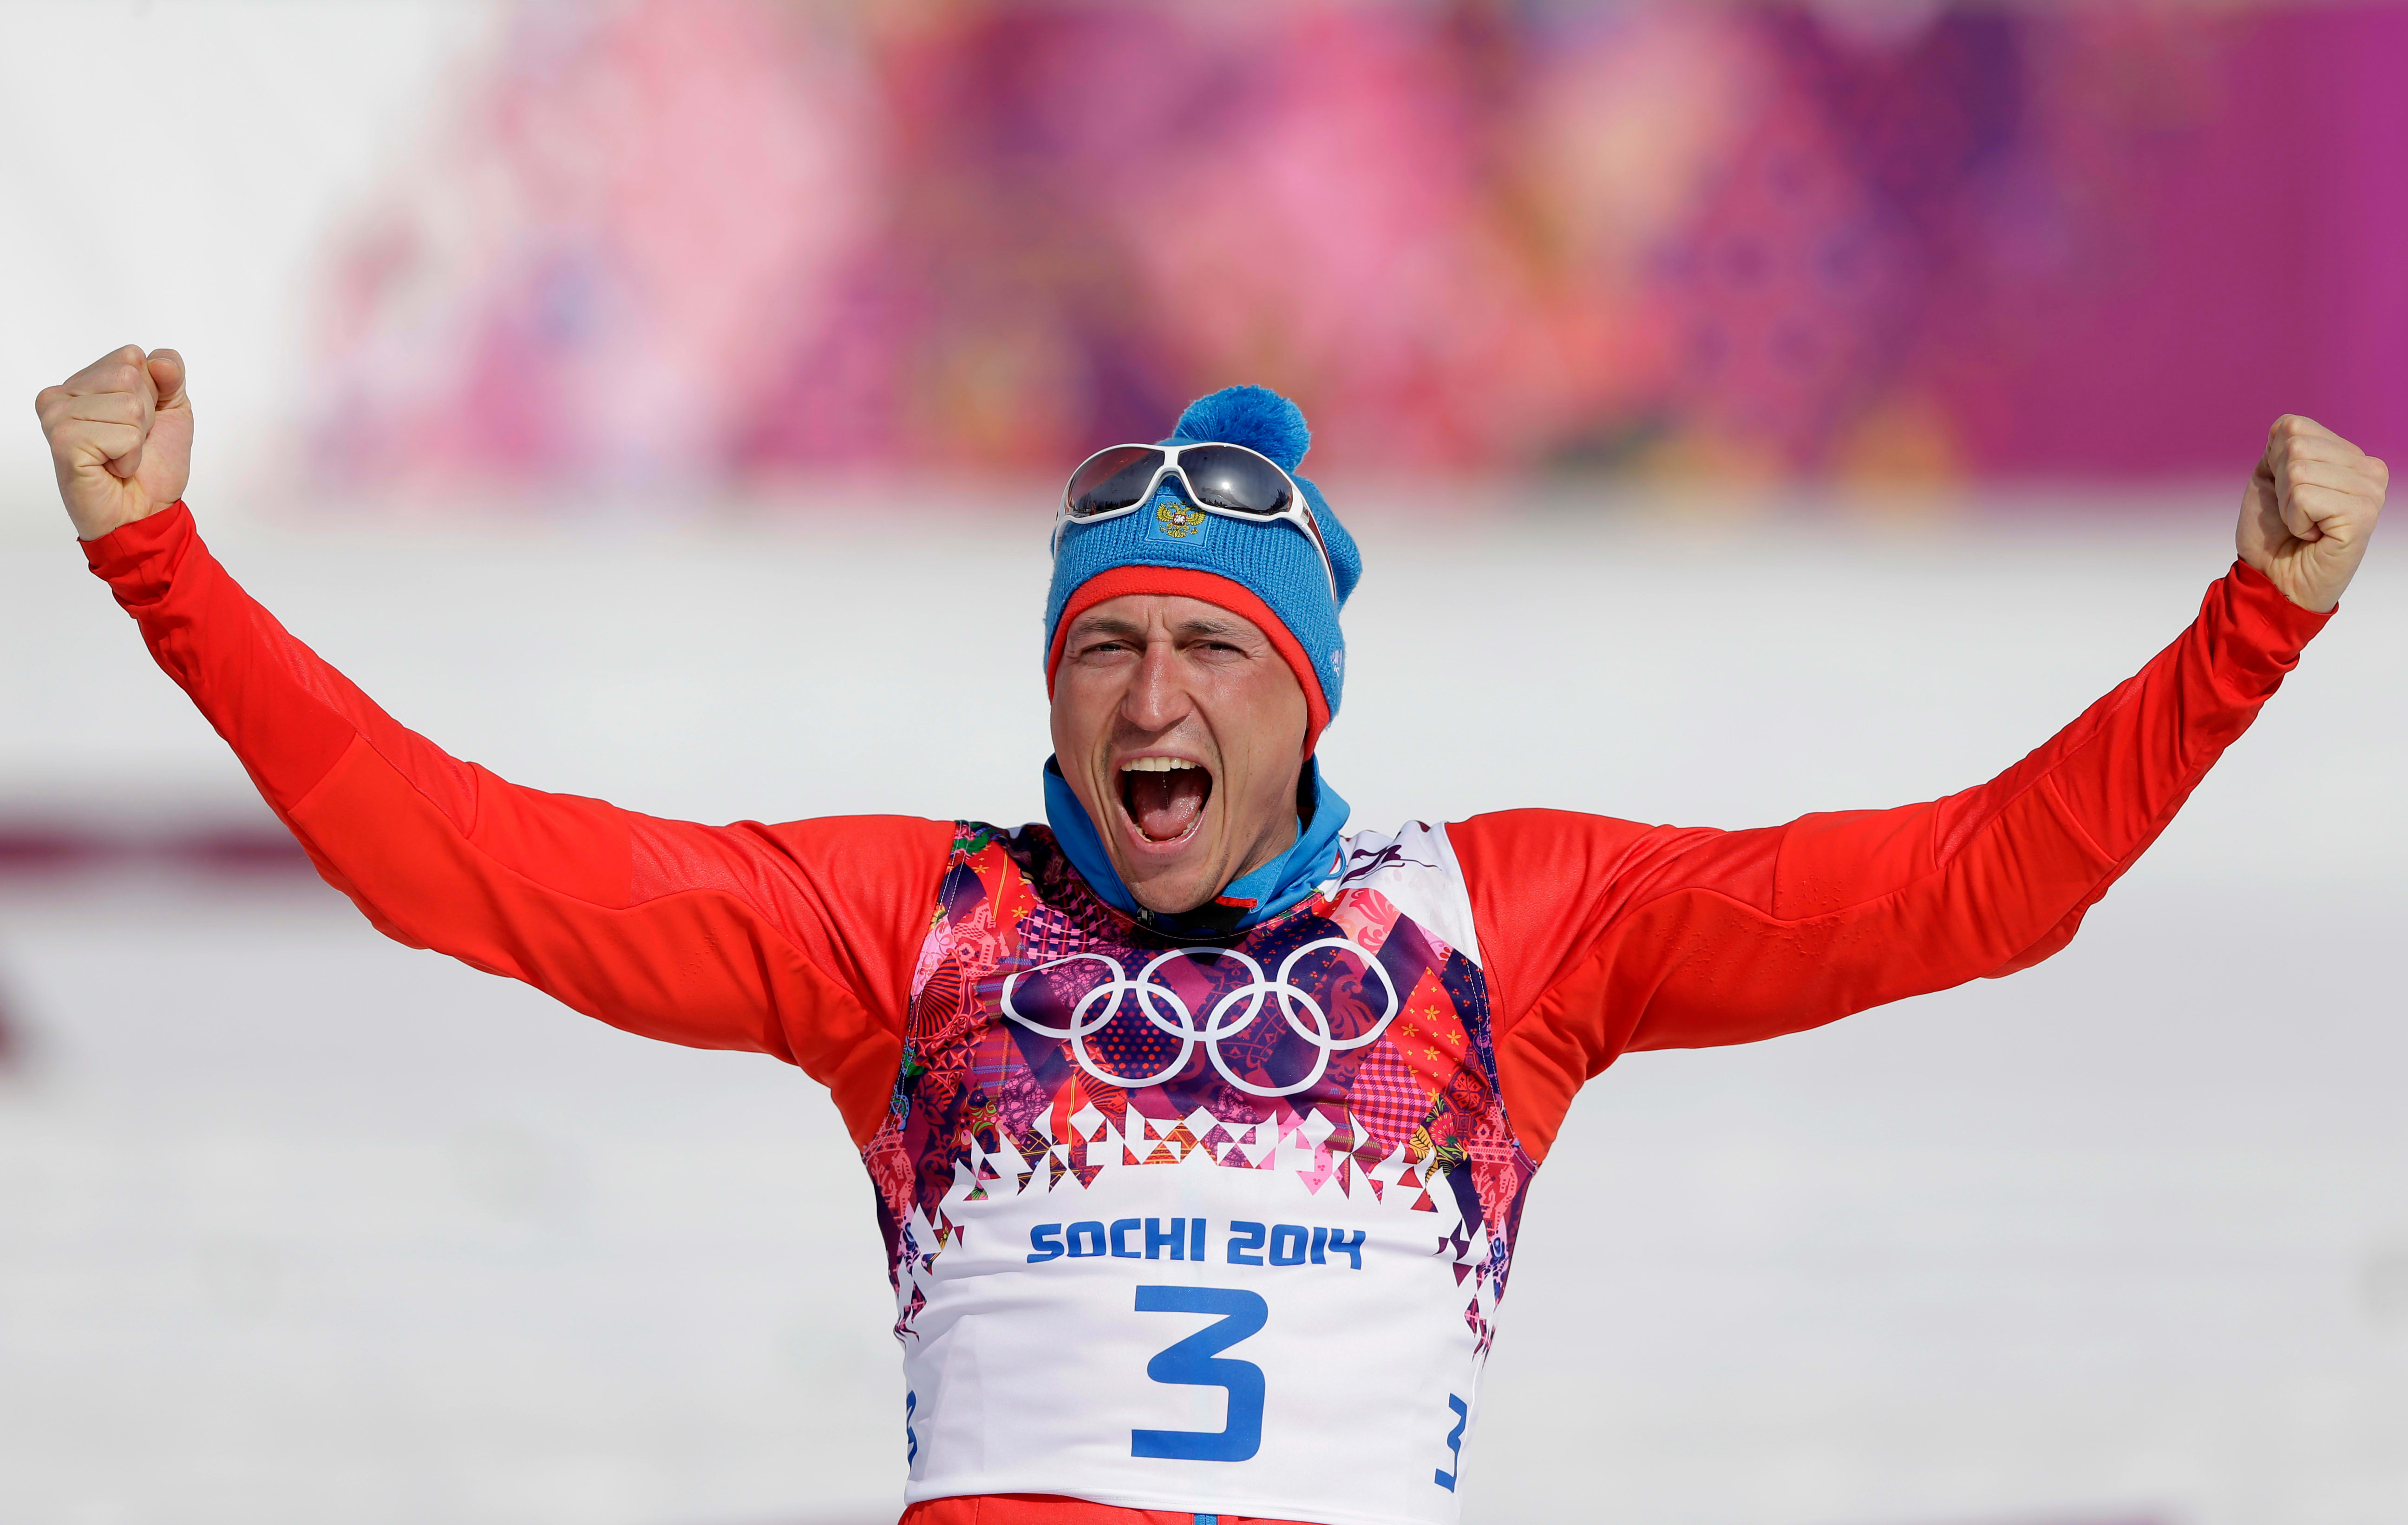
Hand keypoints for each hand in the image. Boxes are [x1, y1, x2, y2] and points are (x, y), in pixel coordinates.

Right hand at [33, 345, 192, 541]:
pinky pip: (122, 435)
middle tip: (130, 443)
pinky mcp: (63, 441)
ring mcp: (57, 416)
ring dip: (137, 439)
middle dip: (146, 416)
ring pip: (128, 405)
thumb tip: (160, 360)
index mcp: (85, 381)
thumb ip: (171, 376)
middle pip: (130, 376)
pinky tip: (111, 467)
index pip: (132, 356)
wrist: (144, 513)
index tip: (141, 423)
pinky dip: (129, 457)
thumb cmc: (153, 465)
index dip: (153, 393)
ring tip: (120, 457)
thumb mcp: (174, 411)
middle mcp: (62, 394)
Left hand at [2238, 415, 2384, 612]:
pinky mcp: (2363, 514)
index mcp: (2349, 455)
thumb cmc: (2274, 534)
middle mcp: (2368, 469)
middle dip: (2279, 484)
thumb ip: (2281, 446)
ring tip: (2304, 526)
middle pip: (2296, 445)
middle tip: (2294, 514)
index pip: (2294, 426)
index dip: (2273, 462)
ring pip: (2299, 469)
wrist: (2274, 580)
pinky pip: (2305, 497)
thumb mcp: (2269, 479)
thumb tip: (2289, 427)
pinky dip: (2295, 520)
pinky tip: (2312, 535)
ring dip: (2287, 505)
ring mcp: (2371, 491)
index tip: (2285, 494)